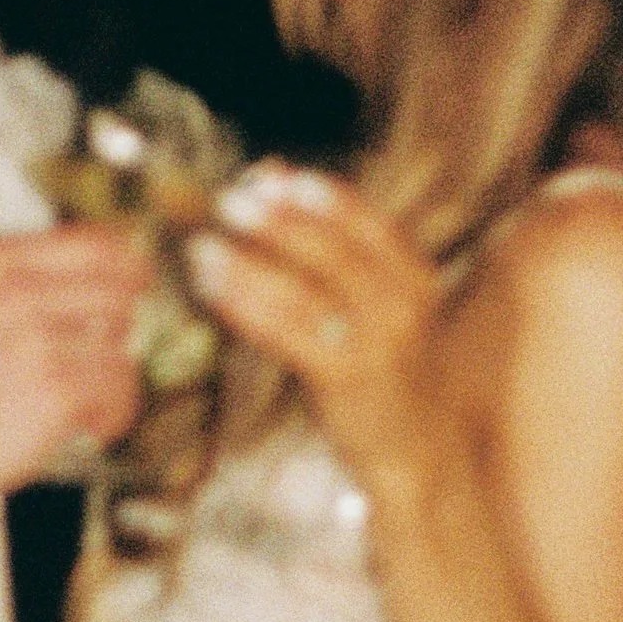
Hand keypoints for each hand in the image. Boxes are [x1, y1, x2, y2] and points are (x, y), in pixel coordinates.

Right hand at [0, 227, 152, 496]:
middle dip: (119, 330)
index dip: (128, 265)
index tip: (139, 283)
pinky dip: (112, 414)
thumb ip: (30, 277)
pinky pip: (120, 390)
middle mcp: (18, 293)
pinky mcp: (56, 387)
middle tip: (99, 359)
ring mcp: (37, 339)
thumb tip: (112, 267)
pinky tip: (85, 424)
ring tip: (85, 401)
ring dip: (112, 381)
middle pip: (120, 292)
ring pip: (123, 345)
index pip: (96, 243)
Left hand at [182, 166, 440, 503]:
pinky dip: (245, 305)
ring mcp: (377, 345)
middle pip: (335, 253)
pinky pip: (287, 334)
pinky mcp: (346, 379)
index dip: (322, 197)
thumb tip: (272, 170)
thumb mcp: (377, 298)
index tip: (274, 176)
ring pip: (304, 294)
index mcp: (414, 277)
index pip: (371, 224)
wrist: (420, 451)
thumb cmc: (387, 365)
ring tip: (203, 247)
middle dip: (279, 223)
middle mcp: (402, 306)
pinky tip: (212, 288)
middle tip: (228, 202)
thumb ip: (330, 239)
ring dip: (248, 266)